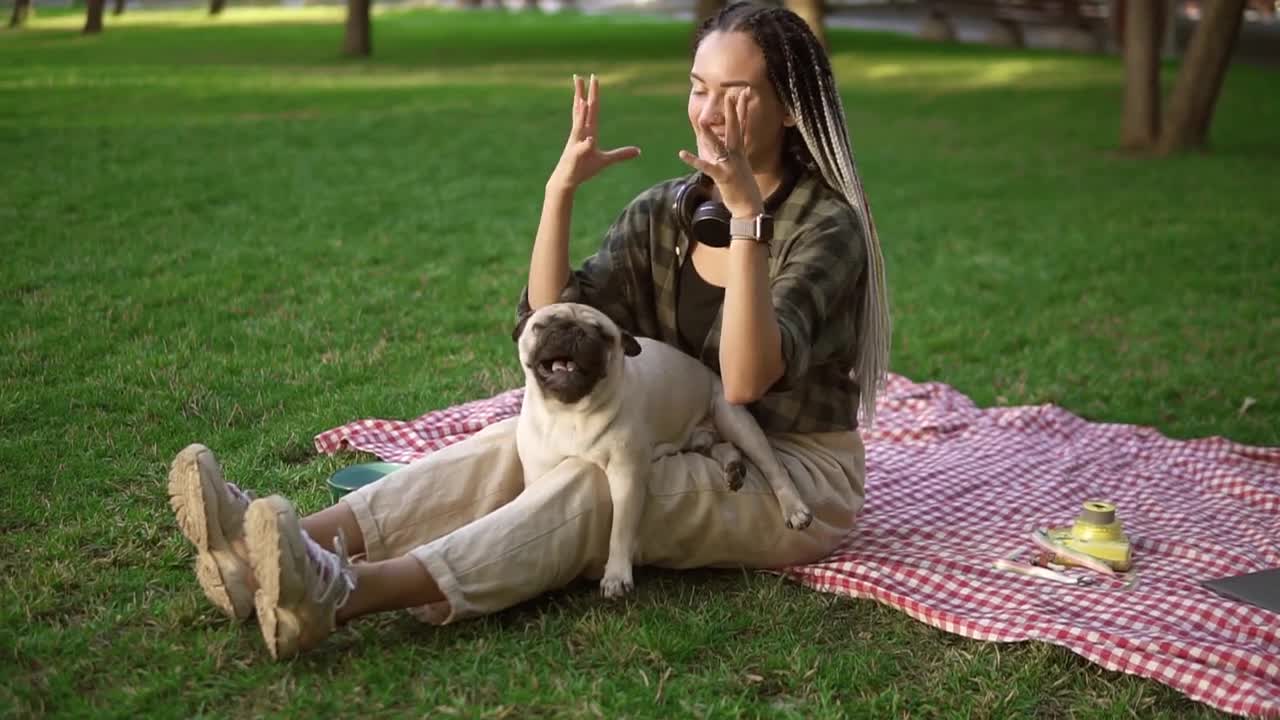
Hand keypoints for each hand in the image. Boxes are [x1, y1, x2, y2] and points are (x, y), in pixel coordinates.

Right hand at [549, 74, 640, 191]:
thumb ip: (621, 155)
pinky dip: (585, 143)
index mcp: (588, 132)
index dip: (593, 94)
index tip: (594, 79)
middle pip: (583, 110)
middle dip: (584, 93)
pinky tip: (590, 139)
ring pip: (579, 125)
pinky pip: (581, 148)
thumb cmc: (582, 169)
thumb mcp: (606, 161)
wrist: (567, 181)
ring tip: (583, 98)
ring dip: (581, 112)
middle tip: (583, 76)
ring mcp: (576, 143)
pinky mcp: (575, 156)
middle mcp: (580, 134)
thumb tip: (638, 151)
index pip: (591, 109)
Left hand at [677, 88, 764, 217]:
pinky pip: (707, 167)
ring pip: (719, 146)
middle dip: (732, 112)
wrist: (751, 208)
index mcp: (740, 152)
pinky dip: (694, 161)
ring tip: (702, 121)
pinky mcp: (723, 177)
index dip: (742, 109)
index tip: (744, 93)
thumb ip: (735, 156)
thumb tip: (732, 149)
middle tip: (730, 95)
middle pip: (735, 130)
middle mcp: (737, 155)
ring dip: (710, 134)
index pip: (742, 126)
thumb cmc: (744, 190)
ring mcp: (730, 165)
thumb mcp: (740, 169)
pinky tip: (682, 154)